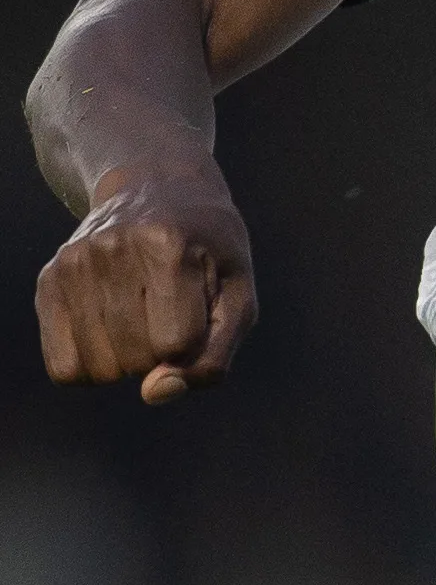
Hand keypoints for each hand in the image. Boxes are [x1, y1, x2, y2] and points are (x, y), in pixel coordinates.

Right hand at [34, 169, 255, 404]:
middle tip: (170, 310)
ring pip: (99, 369)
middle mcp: (113, 250)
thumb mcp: (237, 297)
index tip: (199, 311)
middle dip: (162, 353)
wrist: (159, 191)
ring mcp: (74, 264)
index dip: (194, 343)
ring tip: (141, 317)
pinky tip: (111, 333)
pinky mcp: (49, 280)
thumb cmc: (210, 254)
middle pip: (136, 359)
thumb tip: (155, 393)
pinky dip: (93, 367)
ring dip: (128, 362)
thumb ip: (212, 356)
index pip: (176, 344)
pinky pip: (63, 368)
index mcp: (169, 247)